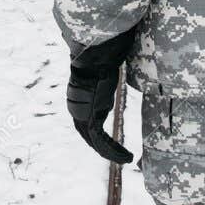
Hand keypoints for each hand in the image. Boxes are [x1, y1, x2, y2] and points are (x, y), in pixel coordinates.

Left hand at [65, 27, 136, 163]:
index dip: (95, 133)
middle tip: (118, 156)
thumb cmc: (99, 54)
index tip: (106, 140)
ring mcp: (82, 115)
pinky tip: (127, 157)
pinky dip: (114, 151)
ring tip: (127, 159)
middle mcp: (77, 108)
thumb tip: (113, 45)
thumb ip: (105, 64)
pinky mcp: (91, 119)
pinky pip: (102, 141)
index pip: (85, 120)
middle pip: (88, 135)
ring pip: (96, 142)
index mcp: (79, 96)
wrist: (93, 56)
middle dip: (103, 147)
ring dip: (112, 152)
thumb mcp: (103, 63)